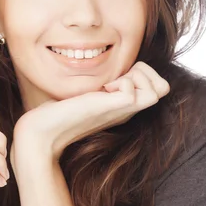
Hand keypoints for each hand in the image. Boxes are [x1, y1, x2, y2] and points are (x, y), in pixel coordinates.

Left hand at [11, 62, 169, 163]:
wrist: (41, 133)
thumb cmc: (56, 115)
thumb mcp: (83, 96)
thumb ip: (95, 87)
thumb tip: (98, 74)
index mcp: (122, 107)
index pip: (156, 86)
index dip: (140, 73)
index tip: (112, 78)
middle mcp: (126, 111)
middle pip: (164, 88)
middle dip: (145, 72)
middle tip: (115, 78)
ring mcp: (120, 111)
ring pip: (159, 89)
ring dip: (137, 76)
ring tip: (110, 84)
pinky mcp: (110, 109)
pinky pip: (136, 91)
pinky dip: (123, 82)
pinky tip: (102, 89)